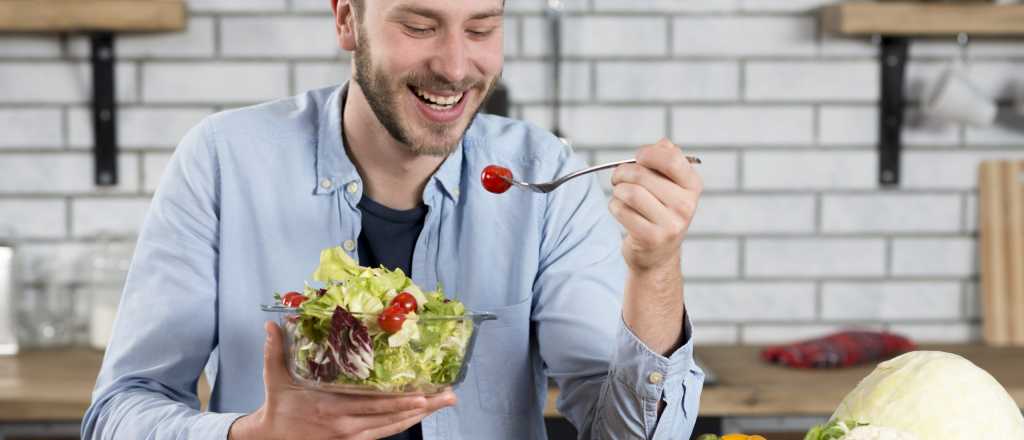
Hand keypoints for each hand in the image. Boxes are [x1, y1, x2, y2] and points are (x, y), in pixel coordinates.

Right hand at [228, 321, 456, 439]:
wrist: (269, 438)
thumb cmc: (278, 406)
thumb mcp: (275, 378)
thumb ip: (275, 350)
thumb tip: (271, 323)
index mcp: (330, 406)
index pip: (370, 404)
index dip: (398, 401)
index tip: (422, 393)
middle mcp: (345, 423)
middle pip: (390, 416)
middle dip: (422, 406)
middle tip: (448, 396)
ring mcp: (350, 435)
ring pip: (391, 427)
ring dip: (420, 416)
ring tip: (444, 403)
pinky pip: (383, 434)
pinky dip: (403, 424)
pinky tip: (420, 415)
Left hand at [609, 138, 702, 272]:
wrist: (658, 254)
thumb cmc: (659, 211)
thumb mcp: (670, 184)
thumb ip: (667, 159)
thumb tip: (662, 144)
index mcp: (692, 186)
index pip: (671, 159)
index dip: (648, 154)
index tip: (638, 158)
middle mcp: (686, 205)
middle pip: (641, 174)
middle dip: (622, 172)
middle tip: (618, 178)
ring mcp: (671, 224)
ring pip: (630, 192)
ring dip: (617, 190)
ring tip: (619, 194)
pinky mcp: (652, 238)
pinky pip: (621, 210)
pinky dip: (614, 206)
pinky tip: (620, 210)